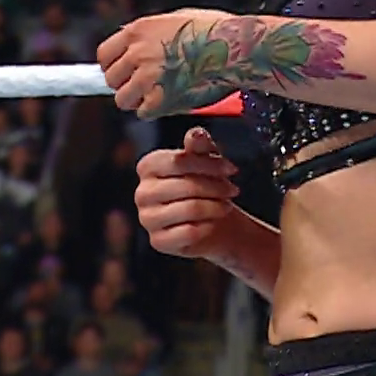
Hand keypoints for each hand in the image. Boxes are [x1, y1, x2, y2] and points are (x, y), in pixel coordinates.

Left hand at [100, 9, 356, 119]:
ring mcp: (147, 77)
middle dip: (126, 84)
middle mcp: (137, 53)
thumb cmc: (216, 30)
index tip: (123, 72)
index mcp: (139, 30)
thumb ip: (152, 33)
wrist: (237, 47)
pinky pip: (144, 112)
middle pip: (112, 79)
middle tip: (145, 86)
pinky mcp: (161, 99)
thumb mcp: (176, 18)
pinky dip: (155, 110)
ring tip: (158, 95)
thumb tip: (135, 45)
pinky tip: (172, 101)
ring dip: (138, 100)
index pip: (104, 55)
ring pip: (123, 99)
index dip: (113, 65)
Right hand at [135, 128, 242, 259]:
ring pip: (190, 209)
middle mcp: (142, 192)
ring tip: (227, 205)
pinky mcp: (158, 241)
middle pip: (186, 185)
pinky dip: (208, 226)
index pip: (178, 161)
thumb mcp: (206, 160)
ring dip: (215, 207)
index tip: (231, 169)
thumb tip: (195, 134)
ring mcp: (147, 218)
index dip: (208, 164)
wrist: (211, 219)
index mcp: (148, 166)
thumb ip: (200, 145)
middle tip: (233, 190)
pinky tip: (214, 222)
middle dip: (216, 187)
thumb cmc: (206, 183)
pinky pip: (189, 232)